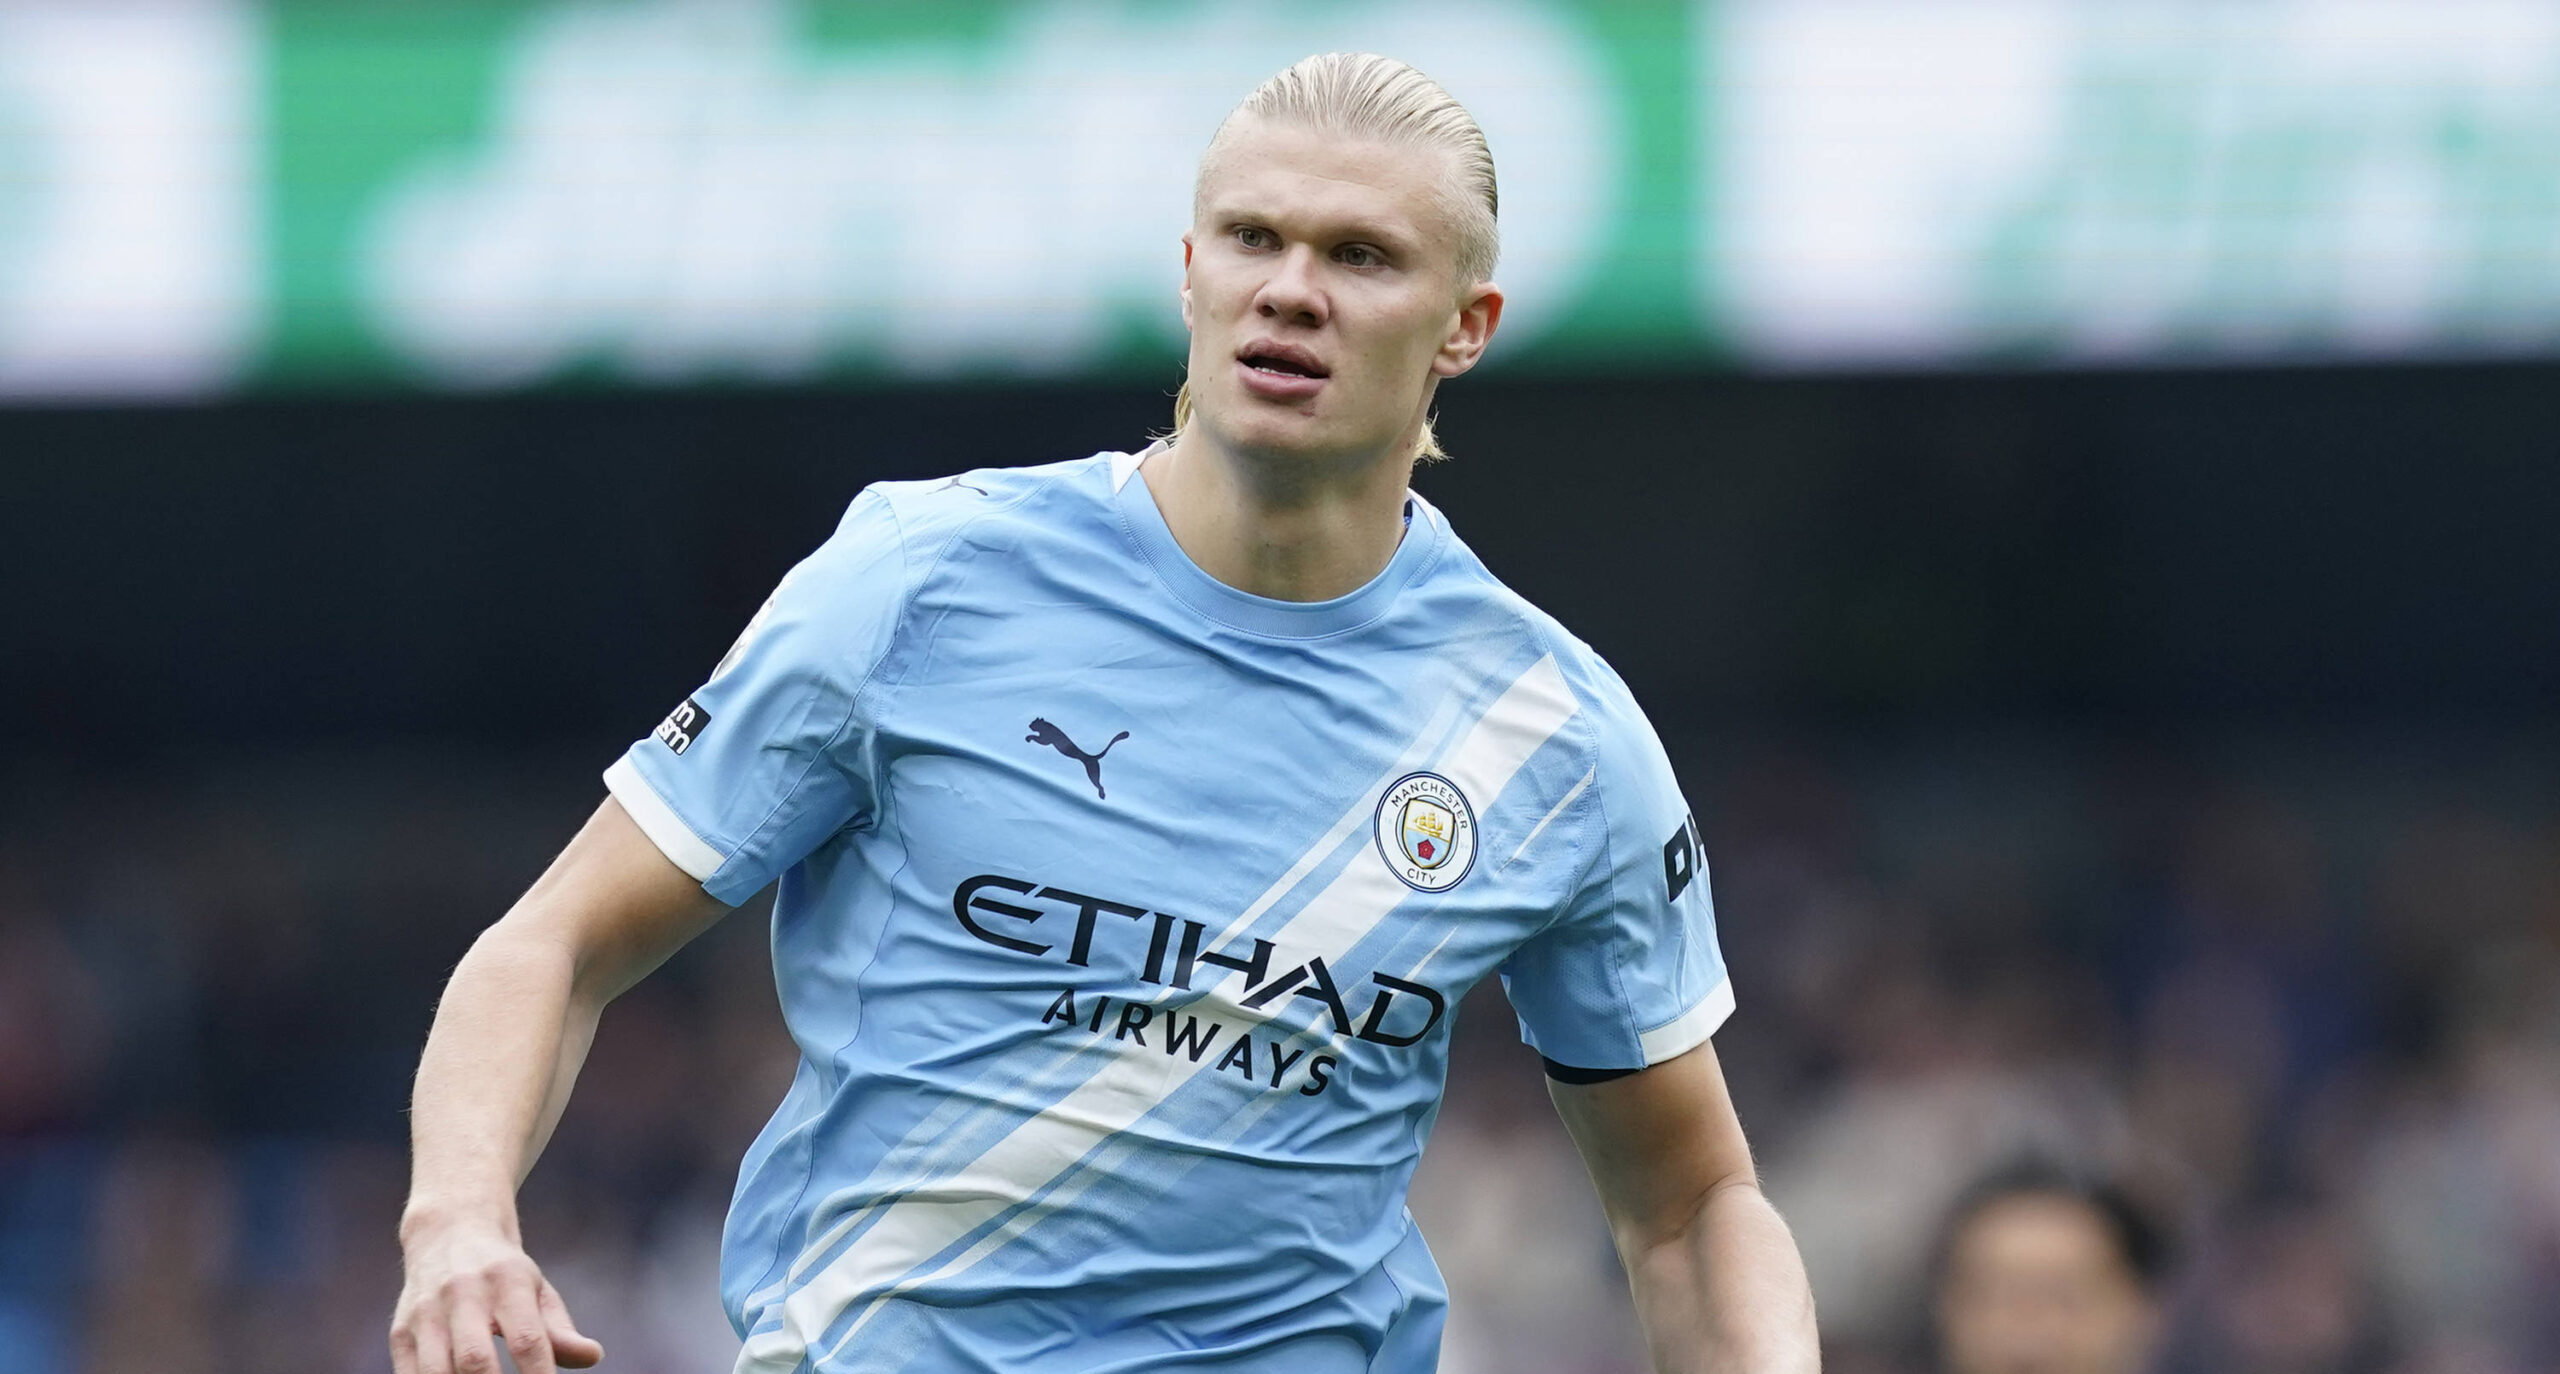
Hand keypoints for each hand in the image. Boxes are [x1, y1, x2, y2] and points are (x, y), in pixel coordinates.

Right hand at [392, 1217, 603, 1373]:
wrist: (448, 1232)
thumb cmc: (504, 1274)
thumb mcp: (537, 1290)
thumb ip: (560, 1330)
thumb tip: (592, 1357)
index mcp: (507, 1283)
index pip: (527, 1340)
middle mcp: (463, 1295)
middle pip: (475, 1360)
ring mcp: (427, 1314)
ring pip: (435, 1372)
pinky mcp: (401, 1332)